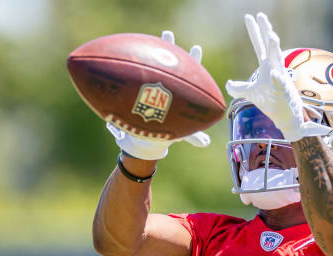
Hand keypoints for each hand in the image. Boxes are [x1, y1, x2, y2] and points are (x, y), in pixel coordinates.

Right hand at [106, 30, 210, 159]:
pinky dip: (132, 67)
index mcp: (181, 89)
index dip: (193, 59)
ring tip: (146, 38)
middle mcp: (166, 82)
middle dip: (169, 47)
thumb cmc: (168, 129)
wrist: (150, 132)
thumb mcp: (181, 132)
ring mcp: (153, 82)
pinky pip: (135, 74)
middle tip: (168, 34)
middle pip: (170, 61)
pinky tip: (126, 55)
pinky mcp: (140, 87)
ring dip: (150, 50)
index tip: (195, 47)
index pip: (189, 70)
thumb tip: (206, 144)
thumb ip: (193, 135)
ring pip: (152, 63)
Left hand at [225, 13, 328, 141]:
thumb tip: (227, 84)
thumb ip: (239, 87)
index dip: (254, 31)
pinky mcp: (284, 93)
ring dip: (275, 48)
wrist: (286, 119)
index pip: (259, 45)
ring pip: (278, 60)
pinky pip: (281, 85)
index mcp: (266, 66)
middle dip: (265, 31)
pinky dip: (278, 79)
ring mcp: (280, 79)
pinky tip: (274, 74)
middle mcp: (274, 68)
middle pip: (269, 46)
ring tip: (271, 36)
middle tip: (261, 16)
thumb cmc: (271, 103)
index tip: (249, 17)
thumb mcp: (251, 93)